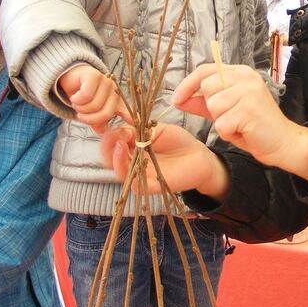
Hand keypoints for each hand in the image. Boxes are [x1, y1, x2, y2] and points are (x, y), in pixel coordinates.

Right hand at [59, 64, 128, 132]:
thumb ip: (99, 124)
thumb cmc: (84, 99)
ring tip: (77, 104)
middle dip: (88, 118)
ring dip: (80, 108)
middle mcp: (115, 93)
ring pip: (94, 105)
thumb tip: (104, 132)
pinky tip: (74, 98)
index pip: (128, 112)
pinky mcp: (94, 76)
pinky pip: (86, 95)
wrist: (71, 79)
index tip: (135, 123)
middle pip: (105, 113)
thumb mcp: (92, 115)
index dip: (132, 118)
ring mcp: (106, 82)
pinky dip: (77, 100)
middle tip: (80, 115)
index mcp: (118, 103)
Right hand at [100, 123, 229, 198]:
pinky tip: (133, 161)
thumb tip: (122, 120)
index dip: (109, 135)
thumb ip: (139, 127)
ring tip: (120, 145)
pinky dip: (131, 175)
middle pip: (110, 158)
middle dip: (108, 147)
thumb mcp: (157, 129)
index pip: (113, 142)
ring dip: (116, 158)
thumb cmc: (179, 141)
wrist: (199, 155)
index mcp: (132, 146)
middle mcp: (133, 161)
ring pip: (120, 171)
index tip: (114, 127)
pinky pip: (135, 185)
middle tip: (113, 137)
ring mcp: (141, 174)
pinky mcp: (151, 186)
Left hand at [173, 63, 294, 165]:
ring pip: (213, 106)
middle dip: (212, 108)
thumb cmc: (254, 127)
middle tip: (231, 117)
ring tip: (239, 124)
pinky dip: (228, 133)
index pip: (206, 70)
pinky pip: (221, 124)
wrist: (283, 142)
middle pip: (207, 88)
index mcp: (240, 73)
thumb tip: (179, 100)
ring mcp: (249, 92)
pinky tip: (244, 131)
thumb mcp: (226, 112)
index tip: (176, 99)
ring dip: (221, 122)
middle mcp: (246, 77)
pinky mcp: (249, 109)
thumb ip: (203, 104)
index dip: (188, 84)